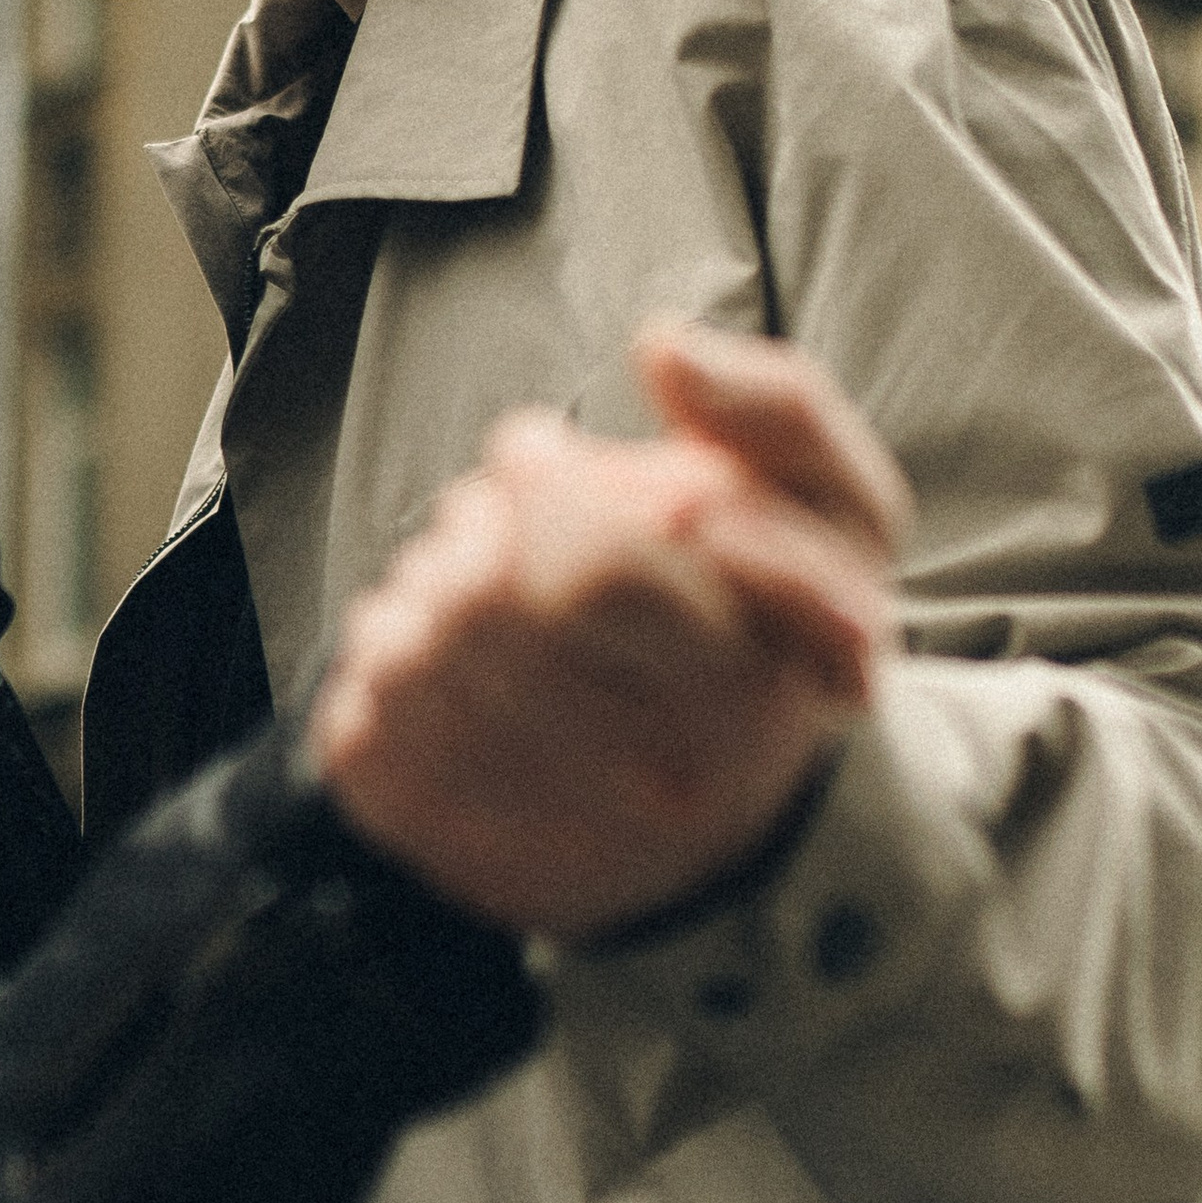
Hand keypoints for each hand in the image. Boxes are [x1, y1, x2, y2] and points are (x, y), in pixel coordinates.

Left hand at [306, 326, 910, 940]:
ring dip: (425, 585)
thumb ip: (778, 408)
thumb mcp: (839, 511)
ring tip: (479, 582)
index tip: (536, 451)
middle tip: (503, 509)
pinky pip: (362, 727)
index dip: (540, 481)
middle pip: (488, 607)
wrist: (747, 814)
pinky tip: (438, 657)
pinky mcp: (465, 859)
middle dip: (472, 522)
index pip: (595, 566)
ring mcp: (556, 837)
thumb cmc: (779, 628)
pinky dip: (381, 662)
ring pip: (414, 662)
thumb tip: (662, 343)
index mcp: (750, 688)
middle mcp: (657, 787)